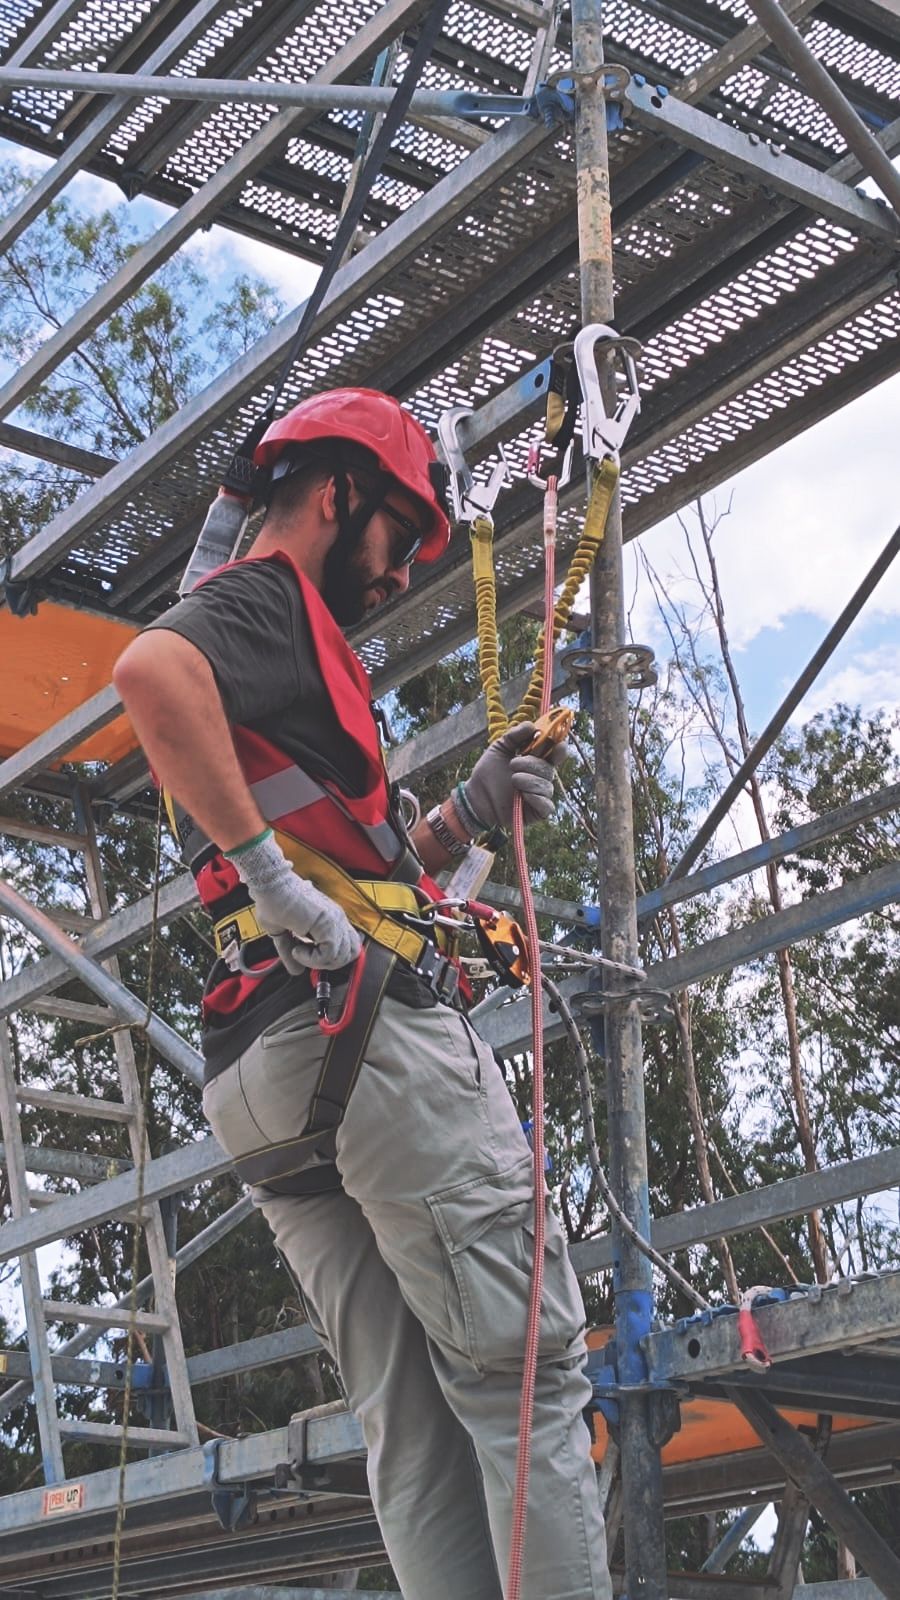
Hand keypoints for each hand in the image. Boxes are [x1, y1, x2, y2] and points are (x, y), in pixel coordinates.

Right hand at [226, 830, 360, 971]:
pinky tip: (297, 950)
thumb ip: (291, 952)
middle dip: (328, 963)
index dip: (331, 958)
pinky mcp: (328, 924)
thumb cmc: (273, 901)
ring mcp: (335, 920)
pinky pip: (329, 955)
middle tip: (306, 958)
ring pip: (342, 957)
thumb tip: (296, 970)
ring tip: (298, 952)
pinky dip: (311, 960)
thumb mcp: (282, 933)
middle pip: (350, 953)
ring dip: (318, 962)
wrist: (270, 886)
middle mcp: (337, 918)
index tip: (308, 957)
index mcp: (331, 918)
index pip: (348, 945)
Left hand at [459, 721, 565, 829]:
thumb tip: (532, 725)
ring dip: (528, 780)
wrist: (475, 795)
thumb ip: (514, 735)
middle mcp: (541, 778)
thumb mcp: (499, 748)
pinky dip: (536, 798)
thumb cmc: (488, 772)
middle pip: (548, 769)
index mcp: (536, 762)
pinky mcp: (536, 812)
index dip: (559, 749)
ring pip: (546, 786)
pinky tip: (523, 795)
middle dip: (531, 764)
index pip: (555, 754)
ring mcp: (540, 795)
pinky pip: (546, 806)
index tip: (557, 744)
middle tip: (513, 764)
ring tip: (513, 780)